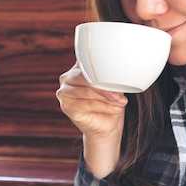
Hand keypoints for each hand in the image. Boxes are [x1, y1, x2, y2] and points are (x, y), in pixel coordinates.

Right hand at [56, 63, 127, 177]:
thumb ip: (110, 76)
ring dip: (105, 98)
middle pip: (84, 76)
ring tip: (120, 103)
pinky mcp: (66, 106)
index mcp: (79, 66)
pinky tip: (114, 109)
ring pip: (86, 91)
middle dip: (104, 86)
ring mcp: (64, 91)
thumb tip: (116, 71)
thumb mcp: (113, 85)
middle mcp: (68, 77)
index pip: (87, 61)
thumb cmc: (110, 102)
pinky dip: (102, 107)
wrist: (107, 125)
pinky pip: (85, 104)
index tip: (118, 76)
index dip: (103, 68)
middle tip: (121, 95)